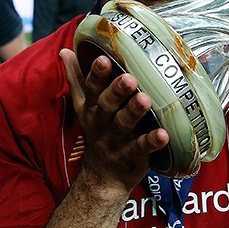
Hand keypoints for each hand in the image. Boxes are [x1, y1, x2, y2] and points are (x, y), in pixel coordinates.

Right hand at [59, 48, 168, 194]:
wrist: (102, 176)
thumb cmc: (98, 131)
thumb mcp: (83, 106)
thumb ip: (76, 79)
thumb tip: (64, 51)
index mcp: (92, 108)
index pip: (92, 88)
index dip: (97, 74)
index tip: (103, 59)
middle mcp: (102, 123)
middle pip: (107, 105)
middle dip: (117, 91)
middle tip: (129, 78)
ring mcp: (116, 140)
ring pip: (124, 125)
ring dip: (134, 112)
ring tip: (145, 100)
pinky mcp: (132, 156)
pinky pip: (142, 148)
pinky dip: (152, 142)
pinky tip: (163, 134)